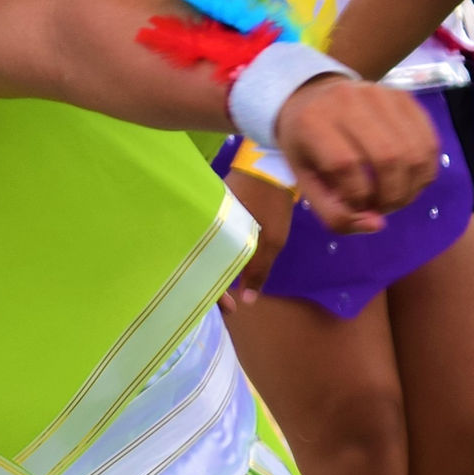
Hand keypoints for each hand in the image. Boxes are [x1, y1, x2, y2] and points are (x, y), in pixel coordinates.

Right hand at [218, 165, 296, 314]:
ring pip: (206, 252)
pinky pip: (211, 239)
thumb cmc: (270, 205)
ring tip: (229, 284)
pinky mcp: (212, 212)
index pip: (207, 274)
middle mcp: (204, 230)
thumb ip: (258, 272)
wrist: (268, 166)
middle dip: (213, 285)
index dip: (218, 295)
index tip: (232, 308)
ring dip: (215, 269)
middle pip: (201, 265)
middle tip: (230, 301)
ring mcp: (207, 220)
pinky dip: (218, 253)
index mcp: (214, 238)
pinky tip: (227, 260)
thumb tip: (247, 302)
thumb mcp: (272, 241)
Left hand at [275, 77, 436, 233]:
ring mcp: (381, 94)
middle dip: (391, 196)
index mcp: (313, 121)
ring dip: (412, 187)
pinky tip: (409, 180)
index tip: (357, 207)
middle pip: (388, 158)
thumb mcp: (306, 181)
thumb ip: (334, 212)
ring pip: (414, 152)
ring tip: (396, 196)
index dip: (357, 197)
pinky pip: (429, 142)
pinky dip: (425, 171)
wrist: (313, 98)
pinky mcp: (405, 97)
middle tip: (382, 207)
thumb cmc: (307, 145)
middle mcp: (348, 101)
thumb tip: (377, 225)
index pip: (345, 166)